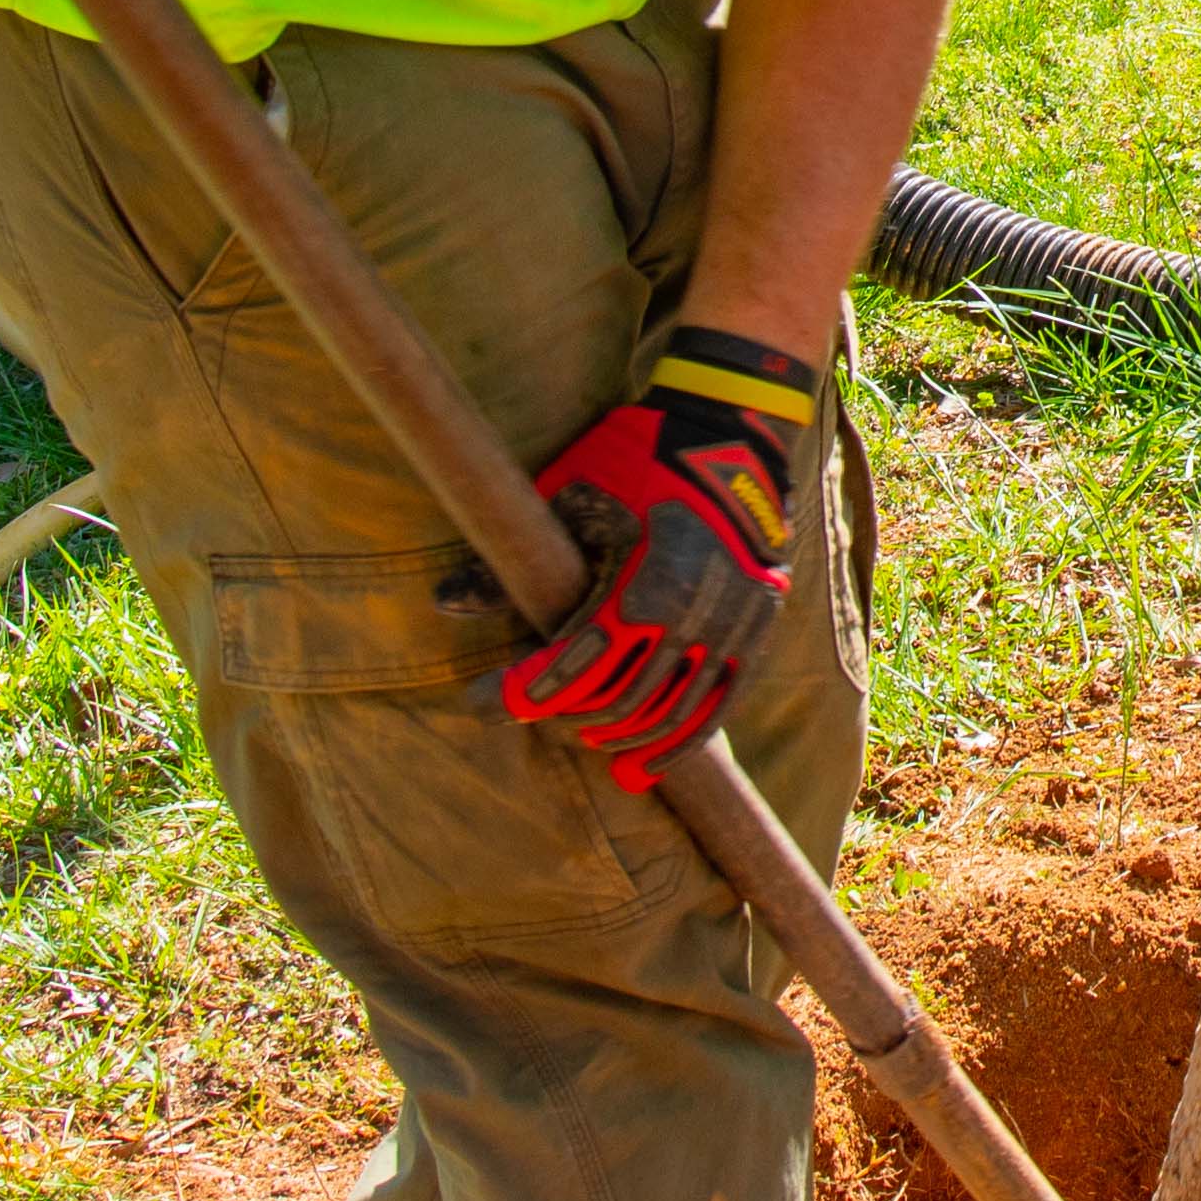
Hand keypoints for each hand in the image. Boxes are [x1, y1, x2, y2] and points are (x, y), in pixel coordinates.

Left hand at [497, 323, 824, 784]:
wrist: (730, 432)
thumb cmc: (637, 457)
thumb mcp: (566, 496)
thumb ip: (510, 559)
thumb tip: (444, 603)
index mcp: (638, 587)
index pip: (567, 669)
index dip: (517, 695)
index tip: (481, 701)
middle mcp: (688, 620)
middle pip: (613, 701)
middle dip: (563, 714)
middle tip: (532, 709)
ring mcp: (728, 629)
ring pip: (665, 715)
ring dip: (617, 735)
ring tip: (584, 737)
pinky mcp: (755, 631)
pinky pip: (716, 708)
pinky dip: (678, 743)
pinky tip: (645, 768)